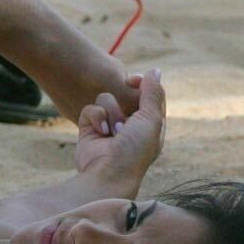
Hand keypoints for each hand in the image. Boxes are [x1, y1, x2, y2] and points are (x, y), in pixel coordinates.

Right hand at [75, 68, 164, 182]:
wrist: (108, 173)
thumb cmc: (135, 149)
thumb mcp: (151, 119)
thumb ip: (153, 93)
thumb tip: (155, 70)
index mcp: (149, 123)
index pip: (148, 95)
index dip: (143, 85)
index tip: (134, 80)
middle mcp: (128, 123)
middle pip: (125, 94)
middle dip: (124, 99)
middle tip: (125, 98)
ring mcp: (108, 125)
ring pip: (106, 98)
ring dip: (111, 112)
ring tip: (114, 132)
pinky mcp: (89, 128)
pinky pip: (90, 108)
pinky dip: (96, 118)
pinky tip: (101, 132)